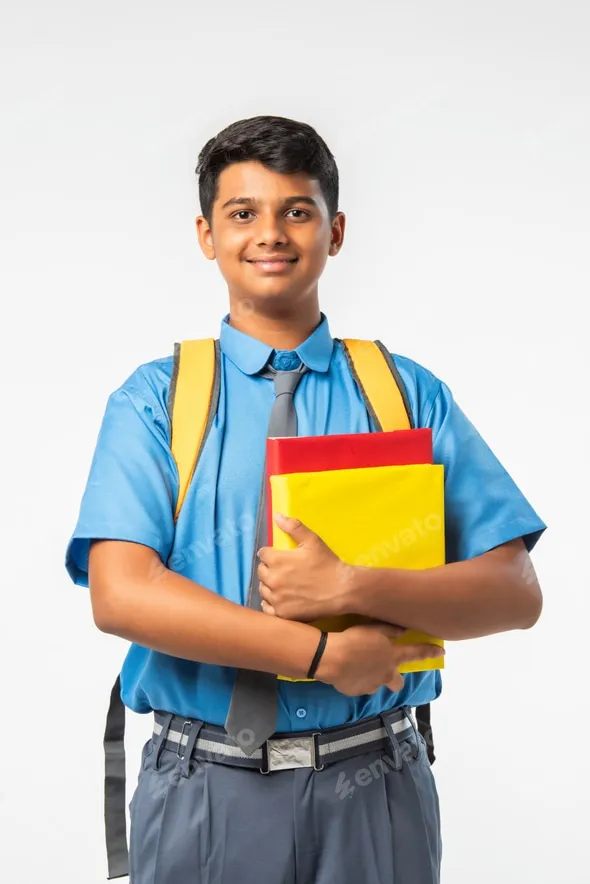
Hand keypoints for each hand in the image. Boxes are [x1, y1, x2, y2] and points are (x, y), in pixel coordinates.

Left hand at [257, 514, 352, 621]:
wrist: (343, 590)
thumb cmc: (328, 564)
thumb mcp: (313, 541)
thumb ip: (293, 527)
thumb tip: (277, 516)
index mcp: (277, 560)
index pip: (262, 554)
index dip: (271, 553)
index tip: (280, 557)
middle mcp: (273, 580)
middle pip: (261, 571)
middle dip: (270, 568)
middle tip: (284, 570)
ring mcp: (277, 598)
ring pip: (263, 589)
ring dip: (270, 585)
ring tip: (284, 584)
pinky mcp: (282, 613)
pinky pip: (267, 608)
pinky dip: (271, 603)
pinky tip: (281, 598)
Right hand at [314, 622, 444, 694]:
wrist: (331, 658)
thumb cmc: (354, 639)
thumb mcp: (374, 628)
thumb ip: (390, 630)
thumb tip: (404, 631)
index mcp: (393, 656)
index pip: (417, 653)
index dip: (430, 652)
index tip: (441, 652)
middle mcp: (386, 674)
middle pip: (398, 683)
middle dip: (396, 678)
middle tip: (386, 668)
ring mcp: (372, 685)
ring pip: (378, 684)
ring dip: (374, 677)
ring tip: (359, 667)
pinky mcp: (357, 692)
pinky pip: (361, 686)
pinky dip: (358, 680)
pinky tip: (348, 671)